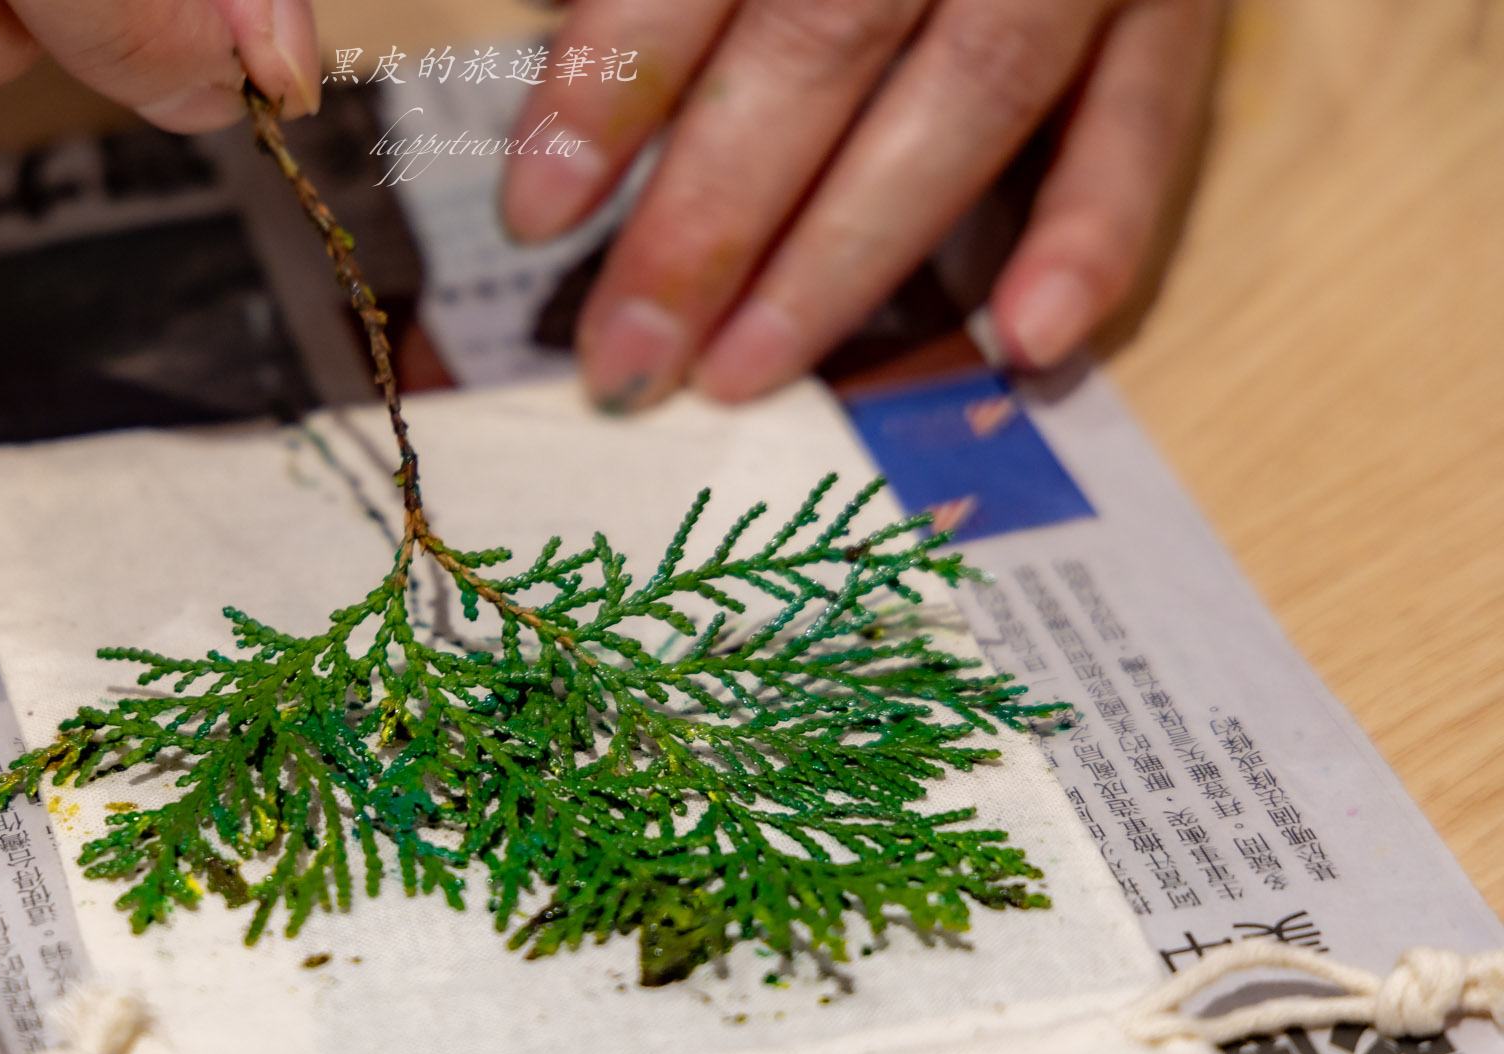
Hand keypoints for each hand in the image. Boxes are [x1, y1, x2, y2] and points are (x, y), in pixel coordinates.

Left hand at [499, 0, 1221, 409]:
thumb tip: (577, 112)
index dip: (613, 81)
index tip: (535, 218)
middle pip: (823, 44)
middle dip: (709, 221)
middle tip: (624, 361)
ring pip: (970, 98)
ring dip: (847, 258)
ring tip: (741, 377)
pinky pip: (1151, 116)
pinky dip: (1097, 231)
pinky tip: (1027, 341)